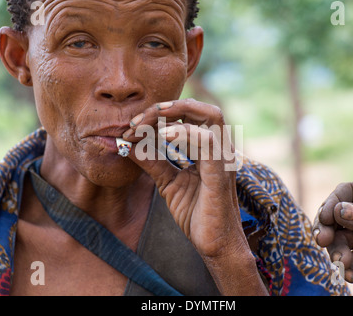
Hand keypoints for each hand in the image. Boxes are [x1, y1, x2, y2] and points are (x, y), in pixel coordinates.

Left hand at [122, 98, 266, 294]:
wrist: (214, 244)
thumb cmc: (196, 213)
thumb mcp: (167, 182)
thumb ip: (153, 161)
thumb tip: (129, 145)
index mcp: (209, 149)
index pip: (189, 117)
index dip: (159, 116)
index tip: (132, 127)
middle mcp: (219, 148)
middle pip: (200, 109)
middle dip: (167, 108)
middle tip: (138, 120)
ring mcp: (223, 158)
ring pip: (209, 116)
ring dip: (174, 114)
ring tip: (145, 126)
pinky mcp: (221, 172)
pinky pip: (207, 141)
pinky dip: (183, 133)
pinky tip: (162, 137)